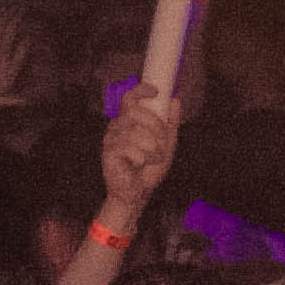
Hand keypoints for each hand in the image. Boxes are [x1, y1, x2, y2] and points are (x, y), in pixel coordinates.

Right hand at [96, 81, 183, 221]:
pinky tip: (138, 164)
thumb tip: (176, 100)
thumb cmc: (149, 169)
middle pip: (136, 113)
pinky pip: (130, 148)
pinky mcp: (108, 153)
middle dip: (155, 127)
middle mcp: (117, 127)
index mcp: (129, 122)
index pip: (130, 98)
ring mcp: (110, 139)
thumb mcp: (167, 144)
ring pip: (136, 132)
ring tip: (151, 159)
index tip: (156, 91)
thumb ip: (170, 123)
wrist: (137, 193)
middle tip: (161, 143)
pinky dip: (141, 158)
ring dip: (151, 148)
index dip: (141, 91)